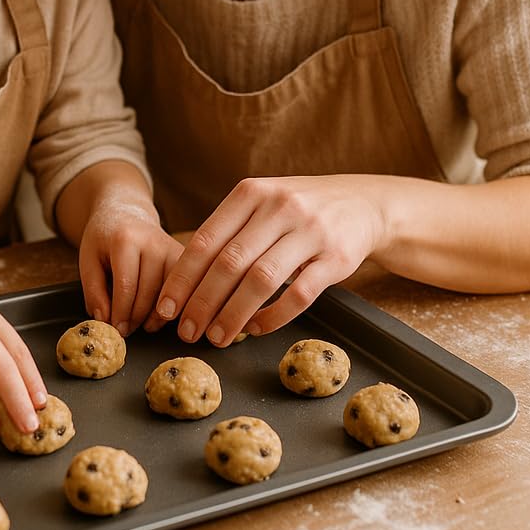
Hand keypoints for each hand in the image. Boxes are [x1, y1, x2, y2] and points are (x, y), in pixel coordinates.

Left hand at [79, 204, 183, 336]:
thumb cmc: (105, 238)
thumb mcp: (88, 259)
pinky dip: (169, 307)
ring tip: (138, 324)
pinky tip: (156, 315)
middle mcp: (154, 241)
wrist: (126, 211)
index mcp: (126, 238)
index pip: (126, 286)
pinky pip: (181, 290)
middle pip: (148, 293)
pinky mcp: (183, 257)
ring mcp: (172, 248)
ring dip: (153, 317)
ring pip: (168, 294)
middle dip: (134, 318)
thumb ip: (93, 290)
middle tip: (124, 330)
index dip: (120, 313)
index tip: (115, 330)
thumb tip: (104, 320)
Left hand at [146, 176, 387, 345]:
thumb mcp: (262, 203)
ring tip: (216, 337)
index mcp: (252, 192)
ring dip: (233, 315)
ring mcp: (311, 231)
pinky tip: (255, 329)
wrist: (364, 203)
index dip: (182, 277)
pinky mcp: (337, 258)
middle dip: (202, 302)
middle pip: (230, 263)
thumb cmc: (298, 209)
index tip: (166, 307)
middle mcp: (279, 207)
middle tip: (186, 331)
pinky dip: (273, 317)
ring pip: (262, 280)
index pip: (206, 240)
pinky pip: (299, 295)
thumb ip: (229, 230)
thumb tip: (184, 278)